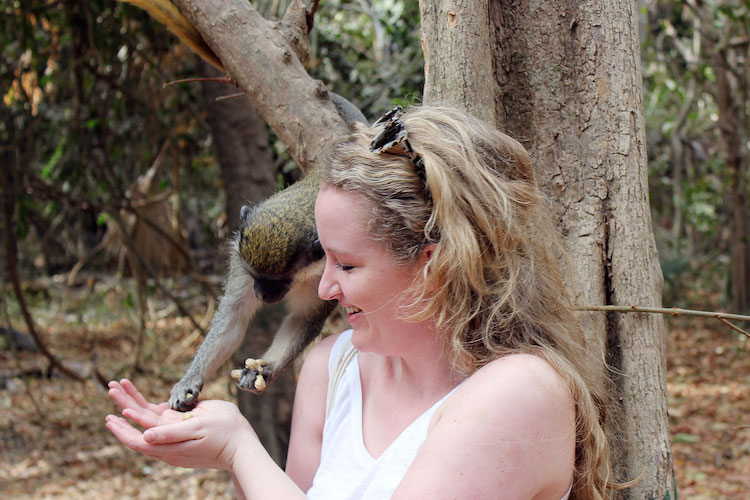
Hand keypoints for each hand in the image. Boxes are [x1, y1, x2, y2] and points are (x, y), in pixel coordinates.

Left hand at [105, 379, 257, 469]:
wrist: (242, 445)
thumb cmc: (225, 435)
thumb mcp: (199, 429)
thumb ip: (171, 433)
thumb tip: (145, 436)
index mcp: (169, 446)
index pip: (137, 439)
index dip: (123, 427)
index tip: (113, 412)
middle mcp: (167, 442)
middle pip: (139, 424)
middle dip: (123, 404)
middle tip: (111, 387)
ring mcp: (173, 436)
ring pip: (147, 418)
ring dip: (132, 402)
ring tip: (119, 386)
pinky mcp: (181, 429)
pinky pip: (159, 417)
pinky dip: (147, 406)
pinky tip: (139, 399)